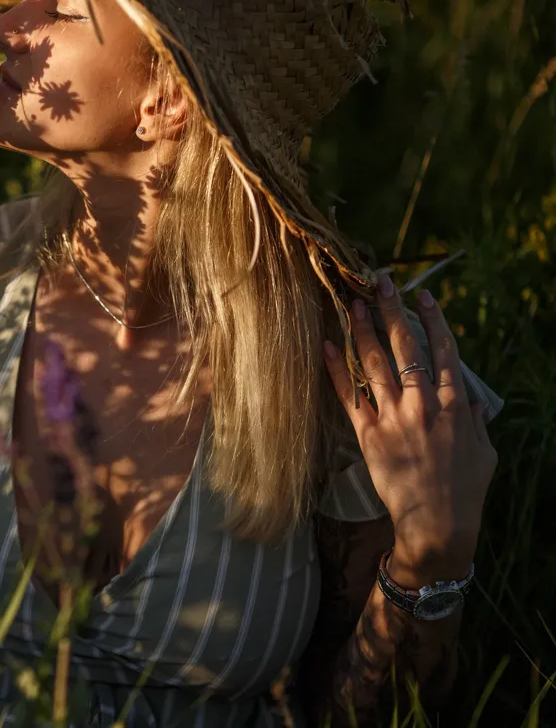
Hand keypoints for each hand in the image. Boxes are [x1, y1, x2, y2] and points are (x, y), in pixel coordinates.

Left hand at [322, 272, 495, 583]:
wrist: (438, 524)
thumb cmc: (466, 491)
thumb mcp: (484, 453)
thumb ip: (476, 423)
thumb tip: (473, 402)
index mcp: (454, 405)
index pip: (443, 351)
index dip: (433, 320)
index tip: (423, 295)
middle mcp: (423, 405)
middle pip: (406, 348)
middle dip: (392, 312)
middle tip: (381, 283)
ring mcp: (394, 418)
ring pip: (374, 365)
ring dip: (362, 332)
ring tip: (352, 305)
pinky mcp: (369, 436)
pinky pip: (348, 397)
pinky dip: (335, 371)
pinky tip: (325, 347)